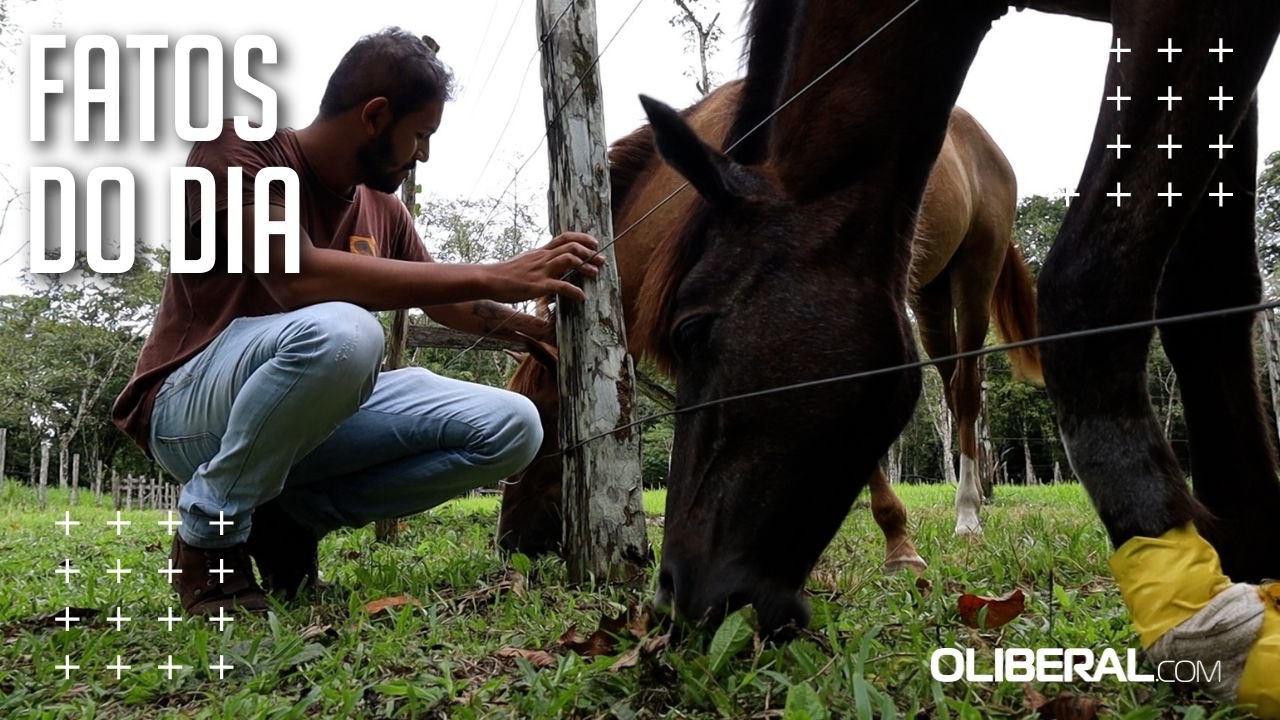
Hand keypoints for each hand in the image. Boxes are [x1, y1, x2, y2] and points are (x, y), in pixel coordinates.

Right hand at [489, 232, 605, 302]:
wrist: (488, 279)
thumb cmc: (505, 273)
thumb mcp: (525, 262)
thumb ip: (539, 261)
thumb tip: (551, 263)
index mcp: (540, 251)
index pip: (564, 237)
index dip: (582, 238)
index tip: (594, 243)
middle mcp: (543, 257)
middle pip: (571, 246)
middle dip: (590, 252)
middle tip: (601, 260)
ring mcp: (541, 270)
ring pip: (569, 260)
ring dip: (586, 266)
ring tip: (595, 274)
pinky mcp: (538, 285)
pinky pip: (560, 286)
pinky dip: (574, 291)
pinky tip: (582, 296)